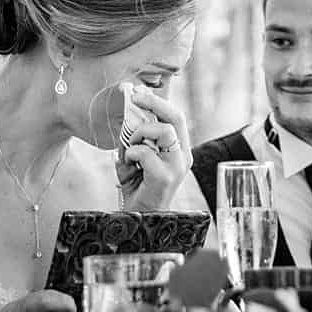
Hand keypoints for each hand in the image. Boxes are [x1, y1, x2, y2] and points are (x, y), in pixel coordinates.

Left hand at [116, 84, 192, 209]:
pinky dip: (130, 153)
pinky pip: (145, 152)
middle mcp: (183, 156)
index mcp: (180, 150)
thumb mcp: (136, 157)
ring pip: (163, 131)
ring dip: (139, 134)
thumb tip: (130, 109)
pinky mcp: (166, 178)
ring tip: (130, 148)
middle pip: (175, 117)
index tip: (138, 90)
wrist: (137, 220)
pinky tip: (127, 164)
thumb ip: (136, 137)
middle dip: (153, 102)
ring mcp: (177, 168)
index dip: (158, 100)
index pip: (176, 116)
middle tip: (134, 97)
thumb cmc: (136, 187)